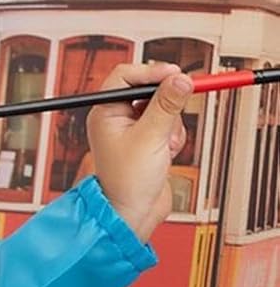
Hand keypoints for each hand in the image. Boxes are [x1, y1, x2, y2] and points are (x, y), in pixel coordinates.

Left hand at [85, 61, 193, 244]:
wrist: (133, 214)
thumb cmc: (127, 183)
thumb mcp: (151, 137)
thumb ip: (167, 104)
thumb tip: (181, 79)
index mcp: (104, 113)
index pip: (125, 76)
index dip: (151, 71)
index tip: (175, 74)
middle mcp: (116, 119)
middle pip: (149, 89)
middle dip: (165, 103)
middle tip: (172, 114)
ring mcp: (133, 130)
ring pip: (163, 107)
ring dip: (171, 123)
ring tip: (163, 145)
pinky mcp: (149, 140)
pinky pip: (170, 125)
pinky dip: (173, 136)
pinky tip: (166, 154)